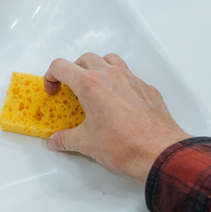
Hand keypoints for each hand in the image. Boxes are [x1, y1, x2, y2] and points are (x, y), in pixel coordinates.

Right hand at [43, 53, 190, 181]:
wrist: (159, 152)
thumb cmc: (123, 145)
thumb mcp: (86, 144)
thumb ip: (66, 139)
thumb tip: (55, 141)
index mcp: (90, 84)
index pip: (61, 66)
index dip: (51, 76)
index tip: (53, 91)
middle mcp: (111, 75)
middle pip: (85, 58)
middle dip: (73, 71)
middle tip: (70, 90)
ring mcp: (132, 79)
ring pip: (110, 60)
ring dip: (98, 68)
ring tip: (95, 88)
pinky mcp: (147, 88)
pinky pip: (130, 76)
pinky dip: (119, 82)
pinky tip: (119, 103)